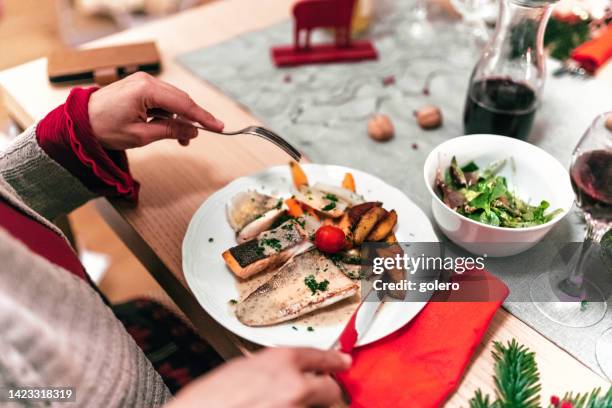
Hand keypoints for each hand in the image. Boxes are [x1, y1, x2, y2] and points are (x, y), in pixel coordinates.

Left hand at [88, 72, 223, 149]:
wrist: (80, 121)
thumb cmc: (104, 128)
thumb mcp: (141, 135)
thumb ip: (170, 131)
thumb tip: (192, 131)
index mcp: (146, 90)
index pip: (183, 104)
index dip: (203, 117)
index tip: (219, 127)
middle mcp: (147, 81)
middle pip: (181, 100)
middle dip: (192, 119)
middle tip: (200, 137)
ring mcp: (143, 82)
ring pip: (173, 100)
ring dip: (180, 118)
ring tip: (182, 139)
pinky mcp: (139, 87)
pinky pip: (162, 99)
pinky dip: (169, 114)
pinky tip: (171, 128)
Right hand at [165, 347, 350, 407]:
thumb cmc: (208, 400)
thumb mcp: (241, 368)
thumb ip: (271, 368)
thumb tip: (288, 371)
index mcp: (280, 362)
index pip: (321, 357)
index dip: (334, 360)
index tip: (343, 362)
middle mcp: (294, 386)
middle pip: (331, 390)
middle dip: (325, 390)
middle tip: (315, 391)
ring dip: (306, 406)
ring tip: (278, 403)